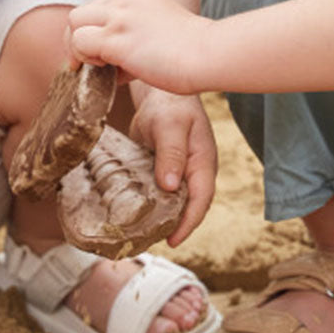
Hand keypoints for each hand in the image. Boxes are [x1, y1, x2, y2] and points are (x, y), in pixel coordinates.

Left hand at [66, 0, 205, 94]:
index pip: (98, 9)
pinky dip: (85, 59)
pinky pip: (80, 43)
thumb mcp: (162, 32)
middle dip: (78, 39)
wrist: (210, 54)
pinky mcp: (116, 39)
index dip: (95, 33)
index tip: (104, 55)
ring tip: (102, 68)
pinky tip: (108, 71)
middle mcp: (124, 1)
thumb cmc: (195, 53)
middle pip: (80, 14)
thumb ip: (137, 38)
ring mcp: (119, 18)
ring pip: (74, 24)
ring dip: (80, 49)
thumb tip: (116, 64)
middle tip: (89, 63)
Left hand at [128, 81, 217, 245]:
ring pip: (171, 201)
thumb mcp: (170, 126)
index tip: (172, 240)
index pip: (200, 200)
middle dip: (173, 226)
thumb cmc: (170, 104)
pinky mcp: (161, 169)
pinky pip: (157, 190)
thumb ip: (171, 153)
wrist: (159, 91)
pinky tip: (130, 211)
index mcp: (202, 163)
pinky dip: (147, 202)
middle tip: (149, 241)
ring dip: (159, 216)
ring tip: (138, 233)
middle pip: (187, 206)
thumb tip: (170, 186)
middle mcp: (192, 172)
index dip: (188, 223)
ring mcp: (177, 171)